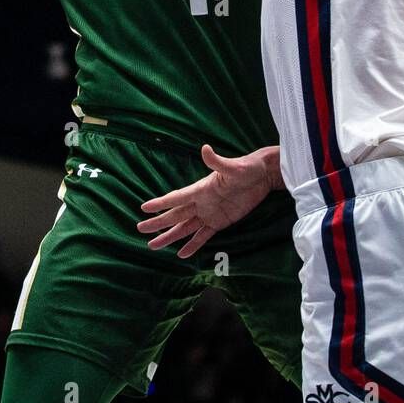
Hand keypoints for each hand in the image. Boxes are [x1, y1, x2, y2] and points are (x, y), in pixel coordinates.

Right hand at [137, 143, 279, 257]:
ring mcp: (209, 213)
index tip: (143, 208)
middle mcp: (201, 202)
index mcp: (200, 189)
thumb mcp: (232, 167)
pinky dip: (192, 245)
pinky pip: (203, 236)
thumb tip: (205, 148)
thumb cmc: (247, 167)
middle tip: (140, 229)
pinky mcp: (220, 222)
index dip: (160, 203)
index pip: (176, 198)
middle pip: (176, 215)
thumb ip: (217, 162)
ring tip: (153, 246)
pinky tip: (181, 253)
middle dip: (158, 223)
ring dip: (170, 237)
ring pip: (185, 228)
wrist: (263, 176)